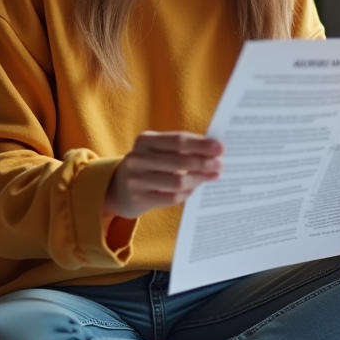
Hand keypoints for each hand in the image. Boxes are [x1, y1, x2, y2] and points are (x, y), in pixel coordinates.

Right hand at [104, 131, 222, 218]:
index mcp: (145, 140)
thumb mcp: (157, 150)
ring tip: (212, 176)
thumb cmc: (148, 164)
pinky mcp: (139, 199)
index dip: (201, 144)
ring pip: (177, 182)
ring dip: (199, 179)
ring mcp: (136, 180)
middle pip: (179, 161)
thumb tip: (214, 152)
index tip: (220, 148)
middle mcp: (137, 158)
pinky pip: (171, 197)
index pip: (178, 140)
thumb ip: (181, 148)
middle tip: (220, 165)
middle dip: (204, 163)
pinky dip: (187, 193)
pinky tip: (195, 188)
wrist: (119, 188)